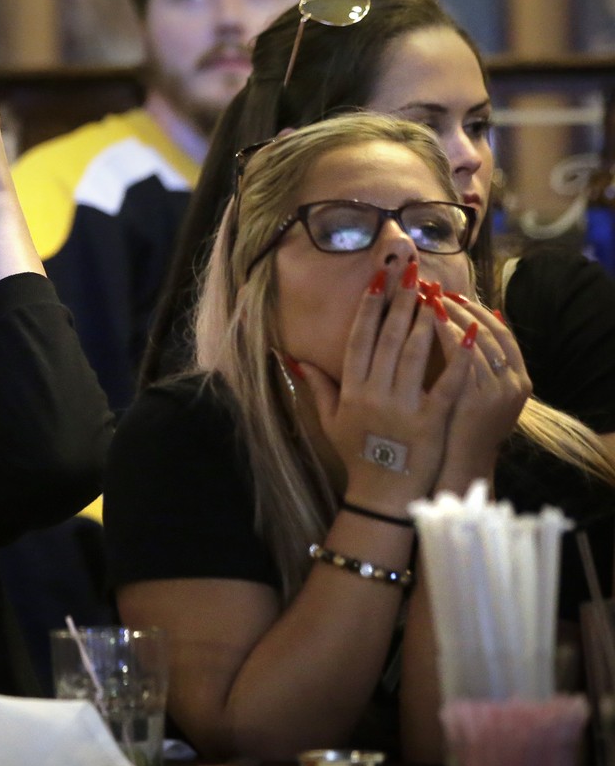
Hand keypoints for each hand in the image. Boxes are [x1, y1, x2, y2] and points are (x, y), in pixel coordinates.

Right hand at [291, 261, 473, 512]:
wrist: (383, 494)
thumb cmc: (357, 455)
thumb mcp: (330, 421)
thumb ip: (318, 387)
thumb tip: (295, 359)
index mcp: (352, 390)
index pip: (360, 339)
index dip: (370, 307)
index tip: (379, 280)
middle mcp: (375, 393)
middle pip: (388, 338)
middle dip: (400, 301)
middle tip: (411, 271)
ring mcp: (404, 406)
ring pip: (416, 354)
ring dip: (426, 320)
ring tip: (436, 292)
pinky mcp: (432, 420)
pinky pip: (447, 383)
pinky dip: (459, 357)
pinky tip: (469, 333)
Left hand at [432, 289, 528, 489]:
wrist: (458, 469)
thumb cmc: (461, 428)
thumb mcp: (480, 395)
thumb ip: (479, 364)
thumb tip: (471, 327)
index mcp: (519, 380)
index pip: (503, 333)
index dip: (478, 311)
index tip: (453, 294)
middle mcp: (514, 383)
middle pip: (489, 331)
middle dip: (460, 307)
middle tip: (433, 287)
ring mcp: (496, 392)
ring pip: (475, 340)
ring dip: (450, 315)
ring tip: (425, 296)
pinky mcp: (474, 401)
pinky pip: (460, 359)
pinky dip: (445, 336)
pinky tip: (426, 320)